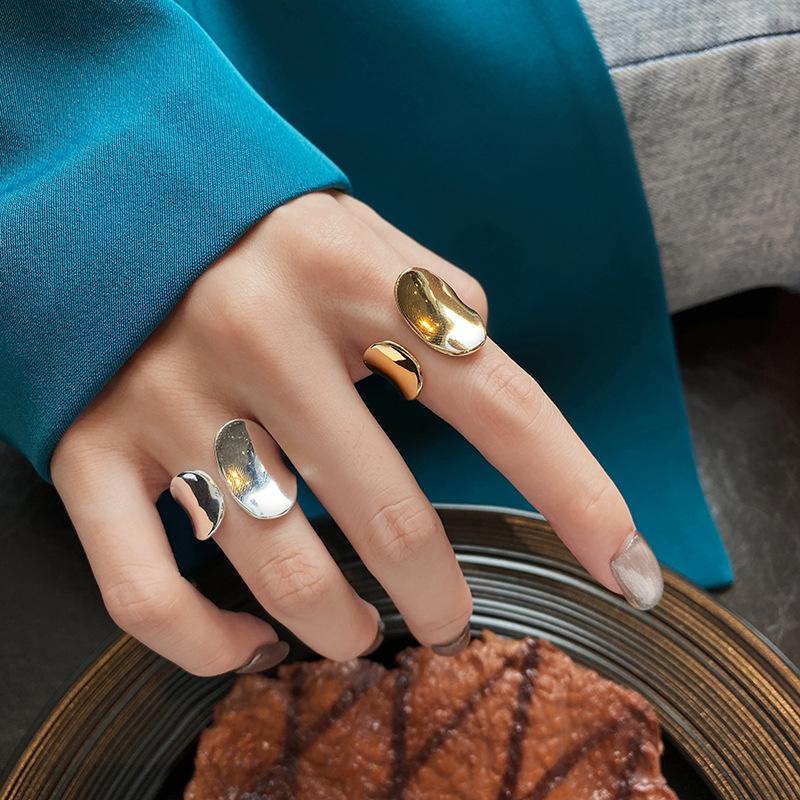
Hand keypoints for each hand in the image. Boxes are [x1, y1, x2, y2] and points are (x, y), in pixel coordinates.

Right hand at [51, 191, 659, 675]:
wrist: (107, 195)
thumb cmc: (256, 229)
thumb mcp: (359, 232)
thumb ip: (432, 297)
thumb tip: (483, 356)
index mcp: (350, 275)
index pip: (499, 401)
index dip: (577, 493)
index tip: (626, 568)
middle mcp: (262, 334)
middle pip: (393, 516)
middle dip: (440, 598)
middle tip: (447, 618)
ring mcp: (169, 397)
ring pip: (281, 569)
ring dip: (342, 628)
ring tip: (359, 633)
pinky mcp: (91, 448)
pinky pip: (143, 589)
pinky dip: (203, 646)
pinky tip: (246, 645)